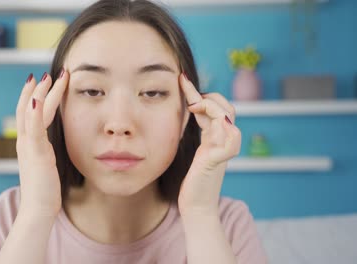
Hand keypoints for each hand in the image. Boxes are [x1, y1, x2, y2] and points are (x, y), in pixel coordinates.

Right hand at [15, 69, 68, 215]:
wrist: (38, 209)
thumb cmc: (44, 188)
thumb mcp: (46, 164)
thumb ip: (46, 150)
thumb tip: (51, 145)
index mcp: (29, 143)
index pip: (29, 113)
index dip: (34, 95)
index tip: (42, 81)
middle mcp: (26, 141)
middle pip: (28, 108)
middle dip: (37, 89)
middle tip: (47, 72)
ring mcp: (29, 147)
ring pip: (31, 114)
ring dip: (39, 94)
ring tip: (47, 77)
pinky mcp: (36, 154)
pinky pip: (34, 130)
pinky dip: (34, 115)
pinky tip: (37, 101)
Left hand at [177, 73, 240, 215]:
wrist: (195, 206)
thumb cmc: (191, 181)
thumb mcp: (192, 152)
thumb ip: (194, 134)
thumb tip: (184, 113)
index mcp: (215, 138)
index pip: (212, 108)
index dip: (198, 92)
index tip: (181, 78)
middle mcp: (222, 141)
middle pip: (226, 108)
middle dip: (208, 96)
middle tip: (185, 88)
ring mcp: (223, 149)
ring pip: (227, 117)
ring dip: (211, 106)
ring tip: (193, 105)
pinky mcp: (219, 159)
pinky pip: (229, 138)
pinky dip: (220, 124)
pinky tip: (203, 115)